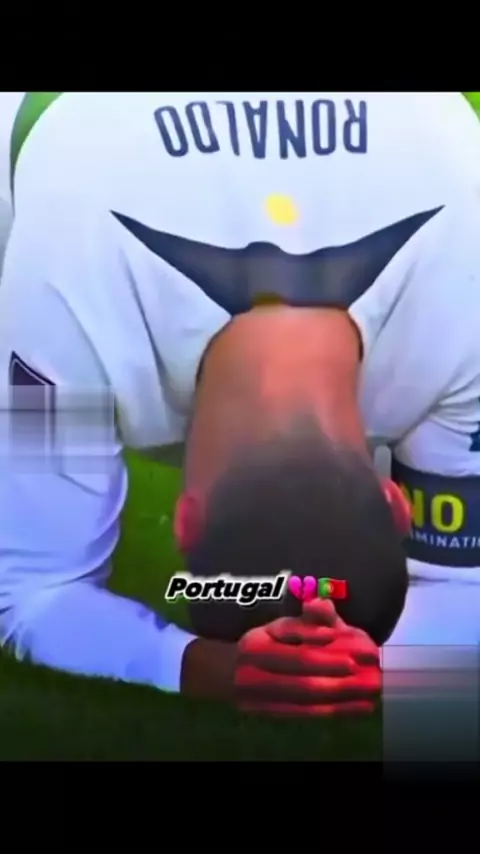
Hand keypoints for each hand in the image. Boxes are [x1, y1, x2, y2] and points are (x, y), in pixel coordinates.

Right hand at [235, 598, 380, 716]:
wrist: (228, 672)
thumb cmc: (264, 642)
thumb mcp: (280, 625)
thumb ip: (307, 618)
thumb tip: (324, 605)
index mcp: (257, 646)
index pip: (298, 656)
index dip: (327, 660)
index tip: (355, 661)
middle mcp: (252, 675)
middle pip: (304, 684)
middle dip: (342, 684)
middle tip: (372, 681)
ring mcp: (258, 700)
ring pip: (307, 703)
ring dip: (343, 701)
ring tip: (372, 697)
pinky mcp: (268, 715)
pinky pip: (305, 715)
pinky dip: (334, 712)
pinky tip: (358, 708)